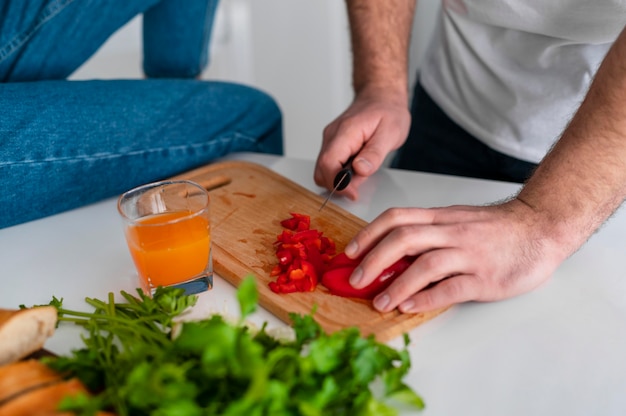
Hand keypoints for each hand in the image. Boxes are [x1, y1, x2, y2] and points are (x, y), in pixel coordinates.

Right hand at [314, 89, 409, 199]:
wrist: (381, 96)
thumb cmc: (388, 111)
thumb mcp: (390, 133)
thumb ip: (374, 154)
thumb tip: (360, 170)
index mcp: (346, 132)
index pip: (329, 163)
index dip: (338, 183)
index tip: (352, 193)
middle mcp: (332, 135)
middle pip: (321, 169)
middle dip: (337, 184)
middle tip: (359, 186)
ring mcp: (330, 139)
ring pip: (323, 169)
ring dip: (339, 179)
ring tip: (361, 172)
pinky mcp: (332, 144)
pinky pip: (329, 164)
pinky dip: (340, 172)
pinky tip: (356, 167)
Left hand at [344, 199, 572, 312]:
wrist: (541, 228)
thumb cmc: (495, 228)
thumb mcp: (457, 220)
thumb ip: (427, 233)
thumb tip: (390, 253)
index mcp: (441, 218)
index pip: (396, 218)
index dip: (369, 234)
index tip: (350, 252)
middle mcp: (452, 233)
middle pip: (404, 239)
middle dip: (373, 259)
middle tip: (356, 280)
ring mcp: (469, 254)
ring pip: (425, 265)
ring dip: (397, 285)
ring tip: (379, 302)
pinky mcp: (485, 278)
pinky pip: (451, 288)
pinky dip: (426, 298)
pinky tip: (409, 307)